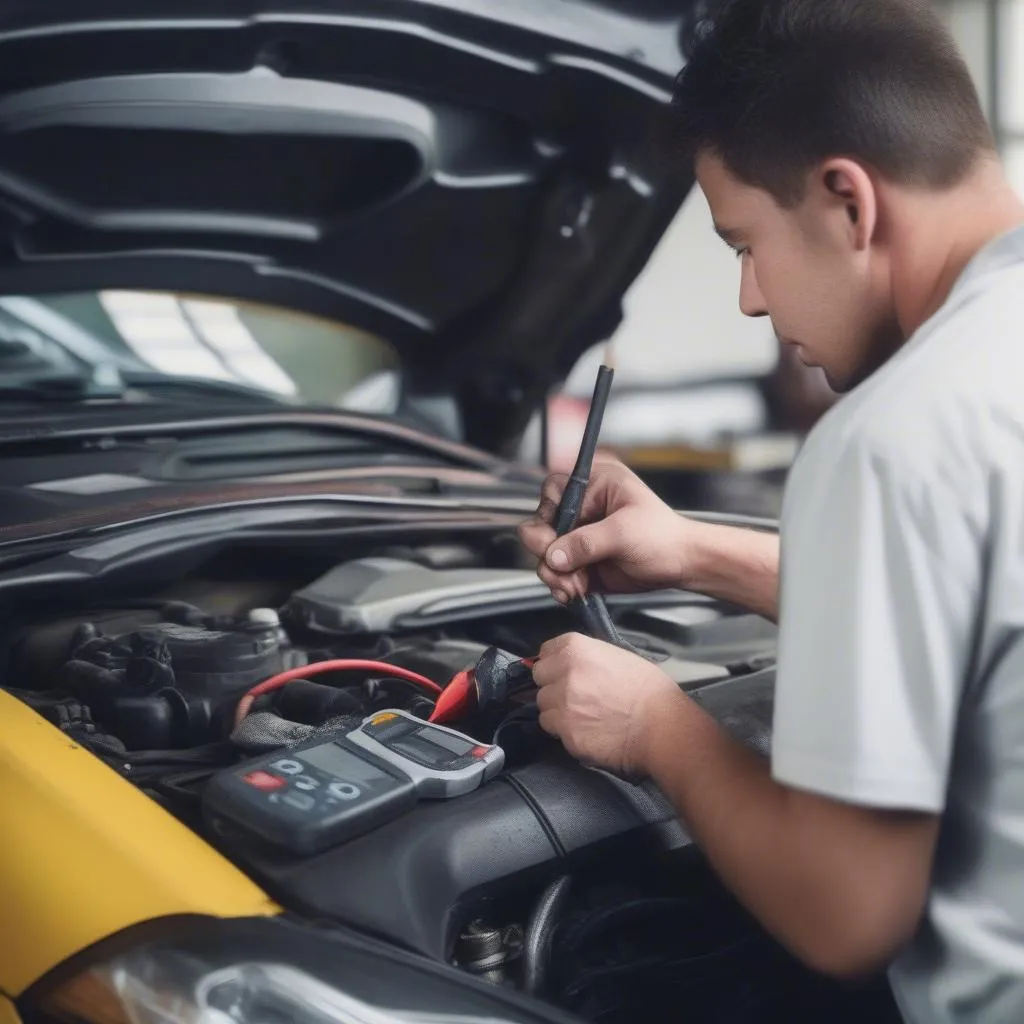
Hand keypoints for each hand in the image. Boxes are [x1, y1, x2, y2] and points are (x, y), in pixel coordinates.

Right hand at [517, 454, 698, 603]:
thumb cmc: (663, 537)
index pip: (553, 491)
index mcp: (594, 485)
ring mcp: (579, 537)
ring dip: (555, 573)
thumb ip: (586, 542)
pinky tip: (574, 591)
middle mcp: (582, 509)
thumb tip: (554, 554)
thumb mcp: (624, 532)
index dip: (549, 513)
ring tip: (574, 584)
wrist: (682, 565)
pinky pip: (556, 573)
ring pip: (545, 553)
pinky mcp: (581, 562)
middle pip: (541, 523)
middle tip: (562, 566)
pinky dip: (561, 585)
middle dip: (548, 549)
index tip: (557, 534)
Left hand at [532, 632, 683, 775]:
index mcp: (577, 649)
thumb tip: (574, 665)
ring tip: (582, 715)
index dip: (554, 663)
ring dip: (557, 711)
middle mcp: (564, 674)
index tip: (561, 670)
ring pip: (543, 706)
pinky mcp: (566, 733)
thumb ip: (588, 657)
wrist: (662, 727)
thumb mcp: (618, 656)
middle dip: (552, 686)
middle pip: (540, 679)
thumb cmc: (650, 691)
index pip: (546, 652)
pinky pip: (553, 730)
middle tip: (573, 695)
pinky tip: (586, 730)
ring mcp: (563, 705)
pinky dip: (565, 731)